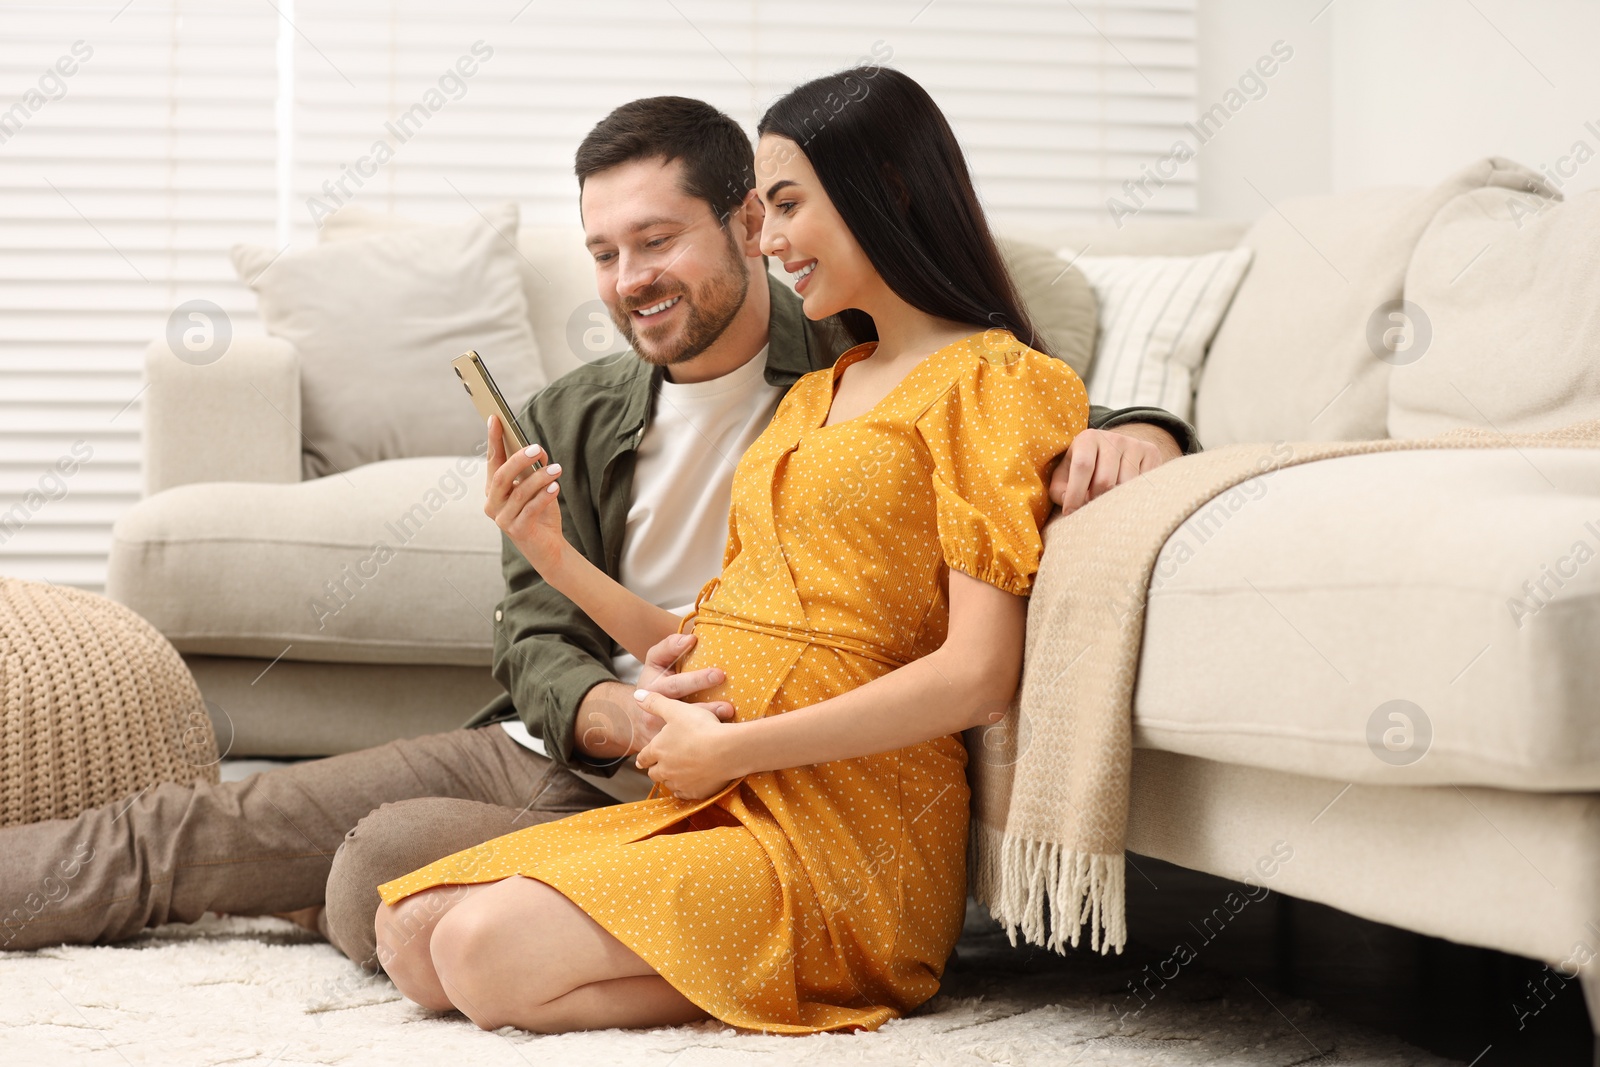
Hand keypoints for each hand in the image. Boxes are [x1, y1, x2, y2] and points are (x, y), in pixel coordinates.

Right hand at [485, 413, 565, 571]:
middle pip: (501, 476)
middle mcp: (492, 503)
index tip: (496, 418)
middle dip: (519, 459)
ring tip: (557, 469)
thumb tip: (537, 450)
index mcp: (494, 489)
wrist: (547, 547)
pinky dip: (543, 497)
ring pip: (519, 492)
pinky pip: (530, 509)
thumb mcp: (535, 488)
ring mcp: (503, 519)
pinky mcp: (517, 531)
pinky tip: (555, 488)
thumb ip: (532, 470)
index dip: (493, 439)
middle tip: (537, 448)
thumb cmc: (539, 512)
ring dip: (539, 478)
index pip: (492, 460)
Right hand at [573, 633, 734, 763]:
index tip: (720, 674)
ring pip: (686, 737)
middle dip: (707, 711)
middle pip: (683, 714)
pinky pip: (689, 751)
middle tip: (729, 706)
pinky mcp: (670, 754)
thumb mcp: (654, 663)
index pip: (676, 686)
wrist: (636, 718)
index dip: (697, 680)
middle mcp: (655, 716)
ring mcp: (661, 737)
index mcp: (653, 692)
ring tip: (730, 723)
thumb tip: (690, 639)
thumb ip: (669, 647)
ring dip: (709, 731)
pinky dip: (707, 748)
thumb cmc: (653, 684)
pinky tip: (724, 743)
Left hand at [633, 689, 740, 800]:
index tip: (641, 760)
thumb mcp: (676, 709)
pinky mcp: (696, 793)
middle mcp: (665, 770)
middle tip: (659, 766)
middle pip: (654, 773)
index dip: (643, 757)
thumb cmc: (700, 727)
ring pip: (668, 784)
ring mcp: (680, 783)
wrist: (727, 750)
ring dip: (670, 779)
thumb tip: (637, 696)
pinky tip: (690, 784)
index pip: (644, 757)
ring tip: (677, 773)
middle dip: (656, 769)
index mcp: (658, 750)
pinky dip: (685, 789)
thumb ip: (655, 703)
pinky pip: (685, 794)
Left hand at [1050, 426, 1173, 515]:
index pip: (1083, 466)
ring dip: (1114, 501)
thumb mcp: (1066, 474)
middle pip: (1105, 480)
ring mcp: (1134, 444)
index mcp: (1087, 438)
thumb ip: (1059, 490)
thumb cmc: (1085, 467)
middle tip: (1091, 509)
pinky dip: (1133, 496)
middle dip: (1095, 500)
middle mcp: (1113, 438)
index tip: (1070, 512)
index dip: (1075, 493)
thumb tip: (1070, 504)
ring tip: (1107, 503)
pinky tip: (1125, 496)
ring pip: (1126, 485)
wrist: (1116, 449)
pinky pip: (1143, 484)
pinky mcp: (1151, 453)